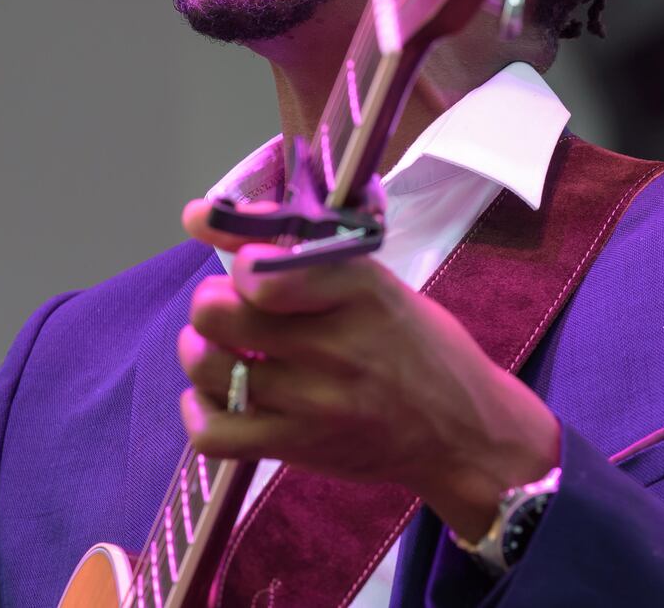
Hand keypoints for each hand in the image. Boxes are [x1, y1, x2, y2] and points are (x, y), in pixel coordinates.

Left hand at [178, 199, 560, 539]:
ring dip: (199, 350)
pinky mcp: (300, 448)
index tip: (248, 266)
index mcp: (359, 290)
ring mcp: (315, 402)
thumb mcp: (376, 285)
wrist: (465, 433)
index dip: (239, 260)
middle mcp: (334, 344)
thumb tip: (201, 215)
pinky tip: (215, 396)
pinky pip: (215, 433)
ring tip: (217, 347)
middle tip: (230, 306)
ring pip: (209, 366)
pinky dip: (198, 412)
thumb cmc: (419, 347)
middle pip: (220, 312)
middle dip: (212, 301)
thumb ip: (296, 251)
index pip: (265, 268)